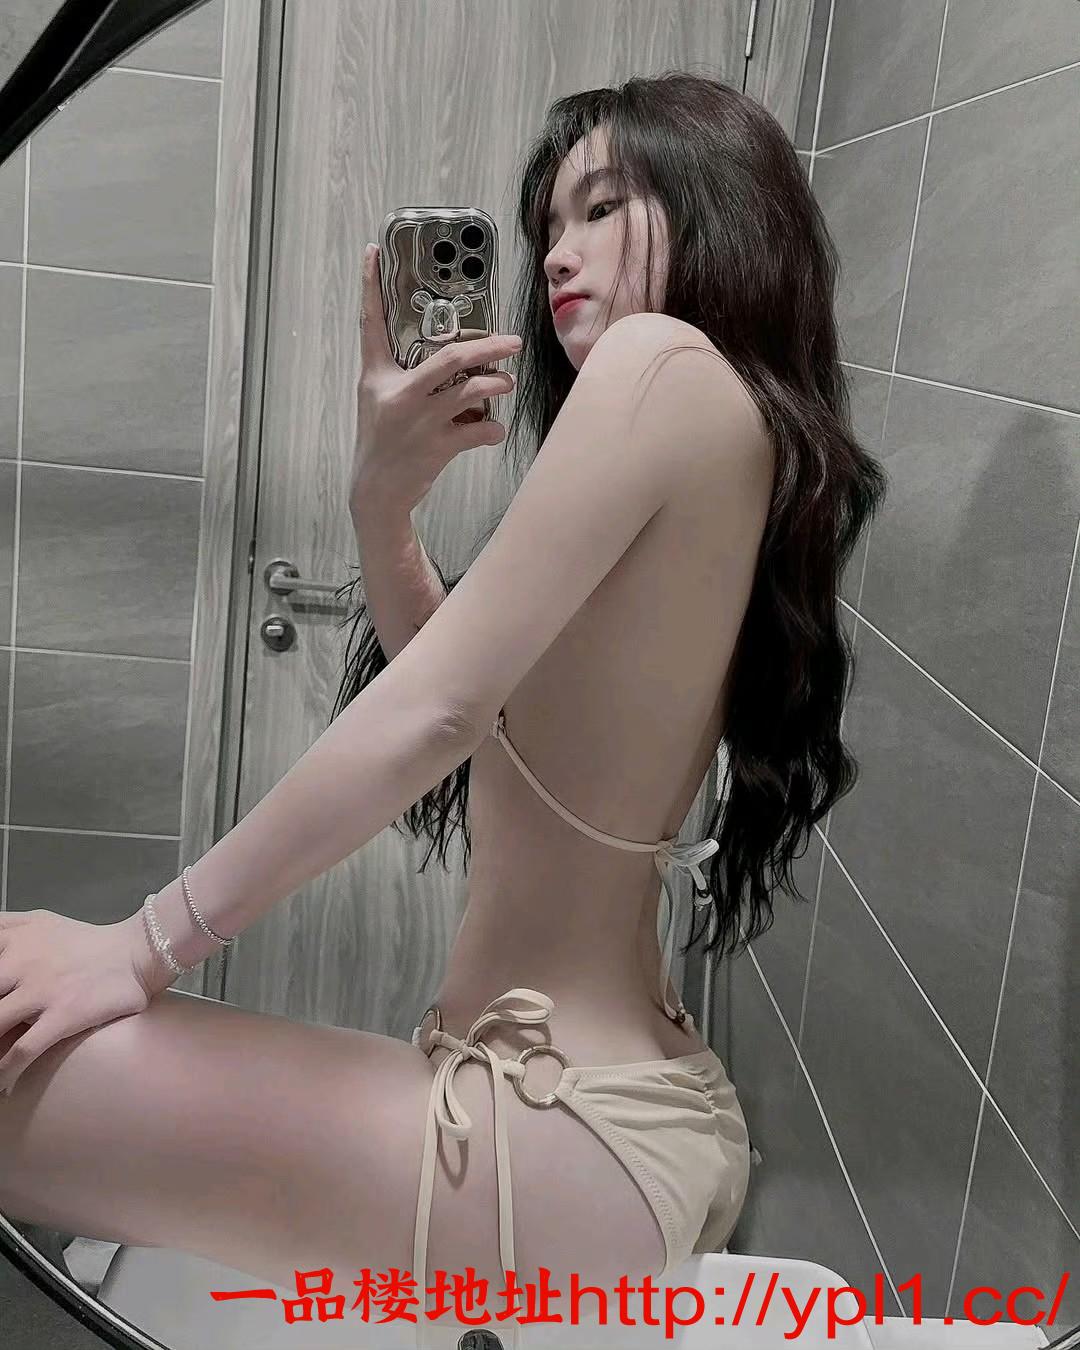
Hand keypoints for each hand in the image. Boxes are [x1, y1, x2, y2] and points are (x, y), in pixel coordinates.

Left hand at [0, 909, 153, 1095]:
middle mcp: (23, 961)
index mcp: (14, 937)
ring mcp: (42, 990)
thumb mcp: (38, 921)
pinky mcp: (64, 1015)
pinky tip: (2, 1085)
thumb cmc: (83, 942)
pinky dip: (5, 1072)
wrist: (135, 953)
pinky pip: (23, 1051)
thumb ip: (3, 927)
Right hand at [351, 241, 521, 512]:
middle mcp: (399, 395)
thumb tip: (452, 355)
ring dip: (499, 385)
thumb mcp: (380, 398)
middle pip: (451, 357)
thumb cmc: (382, 439)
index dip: (369, 286)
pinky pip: (480, 429)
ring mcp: (420, 422)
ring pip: (473, 391)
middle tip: (512, 341)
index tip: (372, 251)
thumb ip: (404, 372)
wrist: (377, 491)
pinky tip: (493, 428)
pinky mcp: (438, 448)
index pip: (371, 324)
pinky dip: (494, 428)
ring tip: (506, 383)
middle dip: (489, 347)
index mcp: (377, 376)